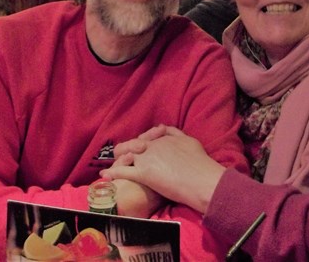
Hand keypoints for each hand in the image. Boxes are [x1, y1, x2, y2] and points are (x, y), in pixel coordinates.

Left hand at [102, 126, 224, 213]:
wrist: (202, 179)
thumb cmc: (200, 163)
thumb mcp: (190, 141)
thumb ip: (176, 134)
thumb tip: (163, 129)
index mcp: (163, 139)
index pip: (144, 138)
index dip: (139, 144)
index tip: (138, 150)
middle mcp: (152, 145)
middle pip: (130, 144)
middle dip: (124, 151)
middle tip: (121, 158)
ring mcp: (147, 159)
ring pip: (124, 156)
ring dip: (117, 162)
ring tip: (111, 168)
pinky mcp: (144, 173)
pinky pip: (123, 172)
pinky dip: (112, 173)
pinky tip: (105, 176)